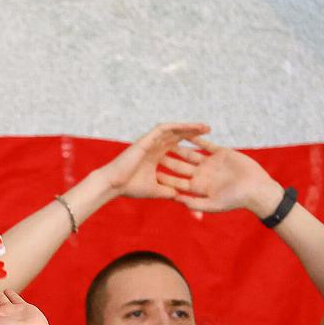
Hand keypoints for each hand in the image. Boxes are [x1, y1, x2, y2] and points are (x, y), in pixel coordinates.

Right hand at [91, 122, 210, 200]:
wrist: (114, 184)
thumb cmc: (130, 188)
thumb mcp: (156, 190)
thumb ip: (169, 191)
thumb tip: (183, 198)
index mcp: (157, 156)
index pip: (177, 146)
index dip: (190, 144)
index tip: (206, 145)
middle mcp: (155, 147)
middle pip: (178, 135)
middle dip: (193, 132)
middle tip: (209, 130)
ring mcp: (150, 142)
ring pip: (173, 130)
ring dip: (189, 127)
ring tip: (205, 126)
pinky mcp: (146, 139)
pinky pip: (164, 128)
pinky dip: (177, 126)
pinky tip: (190, 126)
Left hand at [159, 138, 282, 216]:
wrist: (257, 189)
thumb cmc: (236, 201)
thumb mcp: (213, 204)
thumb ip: (194, 203)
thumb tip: (176, 200)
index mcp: (198, 187)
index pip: (176, 182)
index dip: (164, 178)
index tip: (149, 173)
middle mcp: (202, 175)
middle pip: (180, 166)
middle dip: (166, 160)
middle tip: (151, 153)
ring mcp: (211, 163)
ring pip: (190, 153)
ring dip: (178, 146)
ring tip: (164, 139)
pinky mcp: (221, 153)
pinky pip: (206, 145)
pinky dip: (196, 138)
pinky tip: (185, 132)